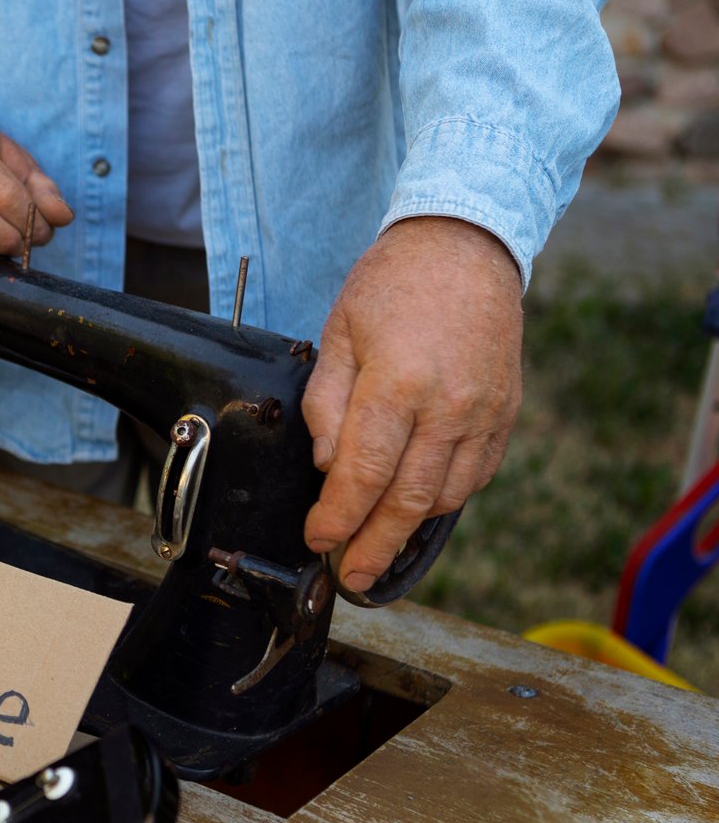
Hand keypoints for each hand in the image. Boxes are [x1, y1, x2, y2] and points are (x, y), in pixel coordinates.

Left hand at [302, 217, 523, 593]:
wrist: (466, 246)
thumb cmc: (392, 285)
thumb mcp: (337, 334)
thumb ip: (326, 404)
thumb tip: (328, 467)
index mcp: (397, 383)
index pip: (363, 473)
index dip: (337, 517)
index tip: (317, 539)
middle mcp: (448, 405)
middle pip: (408, 499)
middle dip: (374, 546)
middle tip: (350, 576)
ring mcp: (484, 412)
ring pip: (446, 496)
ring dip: (409, 530)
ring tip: (376, 548)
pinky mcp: (506, 413)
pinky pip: (475, 474)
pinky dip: (444, 501)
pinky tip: (416, 509)